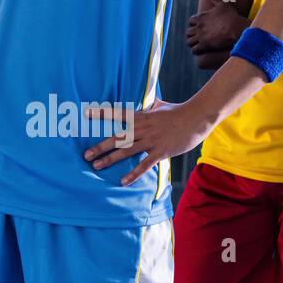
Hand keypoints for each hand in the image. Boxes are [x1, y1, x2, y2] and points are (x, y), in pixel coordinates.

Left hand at [84, 100, 206, 186]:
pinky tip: (123, 181)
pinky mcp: (161, 151)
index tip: (86, 114)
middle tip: (86, 155)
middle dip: (100, 147)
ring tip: (96, 166)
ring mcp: (152, 141)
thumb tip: (146, 101)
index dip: (102, 113)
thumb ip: (150, 105)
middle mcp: (143, 129)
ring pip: (126, 151)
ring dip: (110, 159)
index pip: (118, 114)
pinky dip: (133, 173)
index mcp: (142, 116)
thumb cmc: (178, 111)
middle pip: (118, 138)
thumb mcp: (160, 105)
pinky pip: (144, 165)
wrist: (197, 117)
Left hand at [186, 0, 246, 58]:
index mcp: (201, 16)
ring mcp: (201, 36)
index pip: (190, 21)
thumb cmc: (231, 16)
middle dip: (192, 34)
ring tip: (199, 44)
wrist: (237, 29)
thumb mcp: (223, 3)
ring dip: (193, 43)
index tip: (200, 27)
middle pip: (188, 32)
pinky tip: (202, 50)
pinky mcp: (204, 45)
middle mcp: (199, 26)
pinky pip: (194, 50)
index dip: (194, 24)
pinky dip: (196, 50)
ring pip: (189, 42)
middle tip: (199, 37)